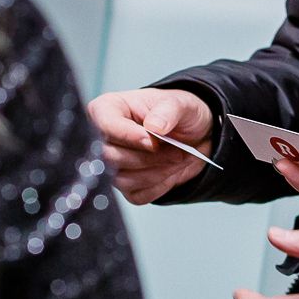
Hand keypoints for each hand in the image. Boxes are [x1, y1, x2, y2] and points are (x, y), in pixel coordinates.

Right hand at [89, 87, 214, 204]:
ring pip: (122, 179)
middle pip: (110, 157)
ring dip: (157, 172)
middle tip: (177, 152)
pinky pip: (136, 195)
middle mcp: (104, 137)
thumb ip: (168, 110)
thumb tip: (154, 126)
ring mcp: (113, 164)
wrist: (194, 136)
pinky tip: (171, 170)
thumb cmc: (179, 114)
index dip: (128, 136)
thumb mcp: (181, 103)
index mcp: (109, 108)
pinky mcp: (125, 185)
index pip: (105, 125)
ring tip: (177, 159)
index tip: (154, 142)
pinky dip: (159, 185)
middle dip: (148, 158)